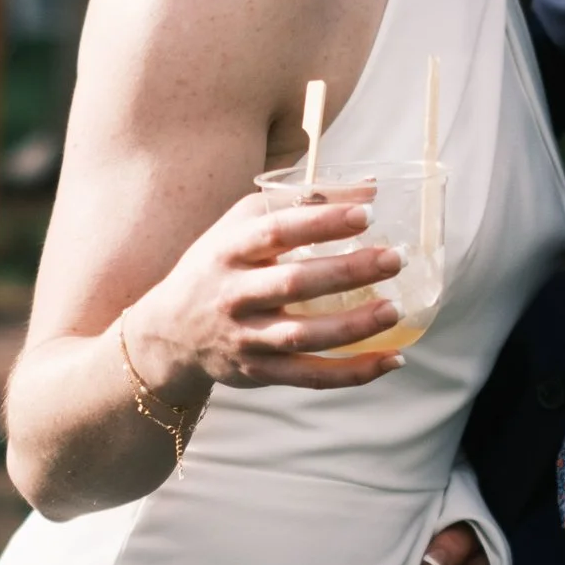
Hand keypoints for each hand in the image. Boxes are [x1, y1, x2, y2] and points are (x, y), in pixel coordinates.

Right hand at [131, 187, 405, 397]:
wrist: (169, 332)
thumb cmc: (220, 266)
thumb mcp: (241, 227)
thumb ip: (298, 205)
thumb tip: (369, 188)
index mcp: (229, 250)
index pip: (276, 231)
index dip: (322, 222)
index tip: (367, 212)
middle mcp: (232, 295)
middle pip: (293, 284)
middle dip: (347, 272)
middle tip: (394, 258)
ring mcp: (245, 338)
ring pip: (302, 336)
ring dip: (353, 325)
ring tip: (395, 309)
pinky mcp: (258, 372)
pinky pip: (310, 377)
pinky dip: (353, 372)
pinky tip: (392, 359)